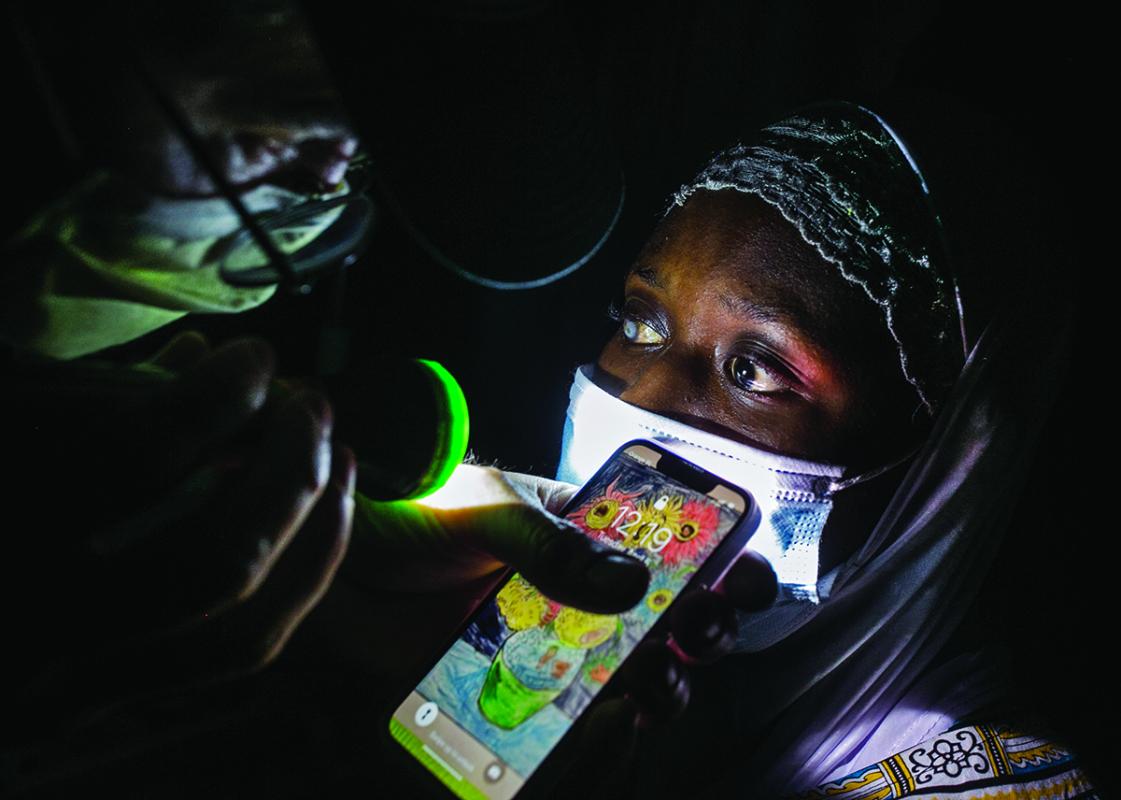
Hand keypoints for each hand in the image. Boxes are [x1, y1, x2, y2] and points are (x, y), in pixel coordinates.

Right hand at [3, 332, 354, 738]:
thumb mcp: (8, 416)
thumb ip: (103, 390)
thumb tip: (210, 358)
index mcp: (7, 510)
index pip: (134, 453)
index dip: (221, 394)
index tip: (255, 358)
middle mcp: (37, 623)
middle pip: (215, 559)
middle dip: (292, 470)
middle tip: (315, 407)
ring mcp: (67, 686)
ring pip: (242, 628)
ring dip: (314, 533)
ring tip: (340, 463)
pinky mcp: (92, 702)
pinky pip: (233, 652)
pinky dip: (294, 583)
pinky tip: (321, 525)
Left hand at [304, 465, 773, 797]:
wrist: (335, 557)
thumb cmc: (414, 510)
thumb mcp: (486, 510)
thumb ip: (553, 544)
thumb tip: (630, 586)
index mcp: (580, 526)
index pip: (666, 536)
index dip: (716, 553)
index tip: (746, 573)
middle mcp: (574, 583)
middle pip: (663, 610)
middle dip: (703, 624)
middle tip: (705, 632)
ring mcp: (547, 635)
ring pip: (629, 666)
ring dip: (663, 679)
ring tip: (659, 687)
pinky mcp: (511, 679)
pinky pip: (568, 710)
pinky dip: (596, 724)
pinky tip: (609, 722)